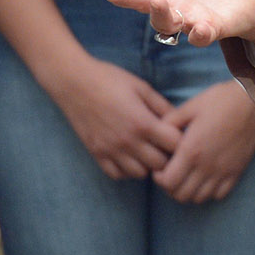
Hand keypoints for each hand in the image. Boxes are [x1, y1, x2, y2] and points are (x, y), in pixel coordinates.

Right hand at [46, 53, 183, 179]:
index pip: (174, 145)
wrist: (74, 82)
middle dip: (167, 155)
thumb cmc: (110, 80)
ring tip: (147, 150)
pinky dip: (126, 170)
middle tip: (165, 144)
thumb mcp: (142, 87)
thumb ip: (162, 106)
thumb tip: (179, 121)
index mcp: (143, 123)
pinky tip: (129, 155)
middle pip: (160, 164)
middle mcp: (128, 142)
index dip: (180, 140)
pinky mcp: (96, 154)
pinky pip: (117, 175)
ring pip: (139, 174)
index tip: (178, 133)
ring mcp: (111, 151)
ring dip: (147, 164)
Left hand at [153, 80, 254, 203]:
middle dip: (171, 187)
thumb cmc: (221, 100)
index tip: (160, 168)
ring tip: (188, 176)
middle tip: (172, 173)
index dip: (159, 179)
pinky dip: (209, 191)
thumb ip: (170, 122)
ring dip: (189, 191)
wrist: (254, 101)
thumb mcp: (191, 106)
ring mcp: (223, 171)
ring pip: (199, 198)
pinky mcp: (236, 172)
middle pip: (181, 195)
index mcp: (192, 150)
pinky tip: (207, 177)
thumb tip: (156, 133)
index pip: (168, 182)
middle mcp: (207, 166)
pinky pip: (219, 195)